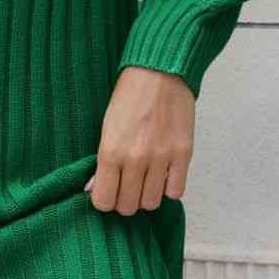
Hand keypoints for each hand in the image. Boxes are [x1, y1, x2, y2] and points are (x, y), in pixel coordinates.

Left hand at [83, 66, 195, 214]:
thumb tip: (95, 188)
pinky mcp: (183, 154)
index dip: (105, 200)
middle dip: (125, 201)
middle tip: (126, 187)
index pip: (104, 201)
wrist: (158, 71)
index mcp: (111, 150)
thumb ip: (102, 161)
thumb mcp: (106, 127)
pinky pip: (176, 192)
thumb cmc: (130, 96)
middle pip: (128, 206)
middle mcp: (135, 158)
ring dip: (147, 196)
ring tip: (145, 181)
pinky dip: (169, 188)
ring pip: (152, 203)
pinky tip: (164, 175)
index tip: (108, 192)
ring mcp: (161, 157)